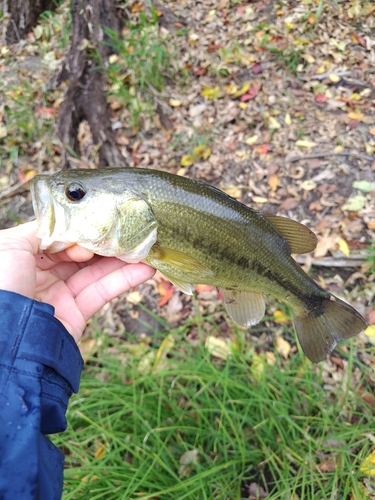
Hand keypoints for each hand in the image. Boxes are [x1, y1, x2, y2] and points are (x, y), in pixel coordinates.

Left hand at [0, 221, 154, 341]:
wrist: (5, 339)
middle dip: (104, 243)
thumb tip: (71, 227)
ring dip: (121, 260)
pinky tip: (145, 269)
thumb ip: (41, 230)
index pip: (59, 239)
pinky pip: (102, 293)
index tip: (95, 226)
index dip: (78, 232)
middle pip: (80, 254)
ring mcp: (60, 295)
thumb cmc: (1, 286)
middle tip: (128, 232)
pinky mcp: (76, 314)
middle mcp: (42, 275)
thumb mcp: (10, 246)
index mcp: (25, 258)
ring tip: (145, 248)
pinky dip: (124, 280)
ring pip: (95, 272)